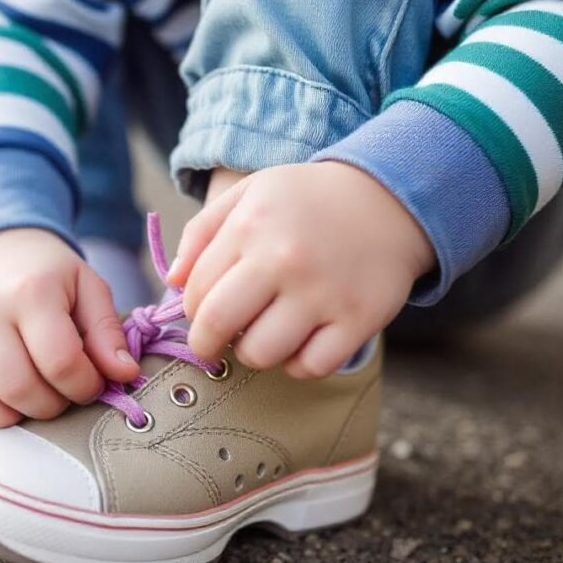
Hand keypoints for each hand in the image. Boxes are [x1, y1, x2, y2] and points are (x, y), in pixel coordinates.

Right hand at [0, 229, 138, 426]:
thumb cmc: (48, 274)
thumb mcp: (87, 287)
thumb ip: (108, 332)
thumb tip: (124, 375)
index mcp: (31, 293)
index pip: (61, 363)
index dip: (84, 386)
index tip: (90, 383)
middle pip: (17, 387)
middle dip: (50, 406)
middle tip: (60, 395)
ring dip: (6, 415)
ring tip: (26, 401)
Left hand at [167, 162, 434, 377]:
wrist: (390, 198)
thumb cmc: (307, 201)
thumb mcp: (251, 194)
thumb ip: (203, 232)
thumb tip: (173, 281)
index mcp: (251, 227)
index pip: (196, 292)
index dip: (192, 310)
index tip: (203, 312)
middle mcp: (284, 260)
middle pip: (218, 326)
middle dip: (206, 343)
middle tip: (214, 343)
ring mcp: (323, 293)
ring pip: (262, 355)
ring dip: (254, 353)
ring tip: (265, 333)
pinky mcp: (358, 319)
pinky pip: (311, 367)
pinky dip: (299, 364)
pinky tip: (302, 341)